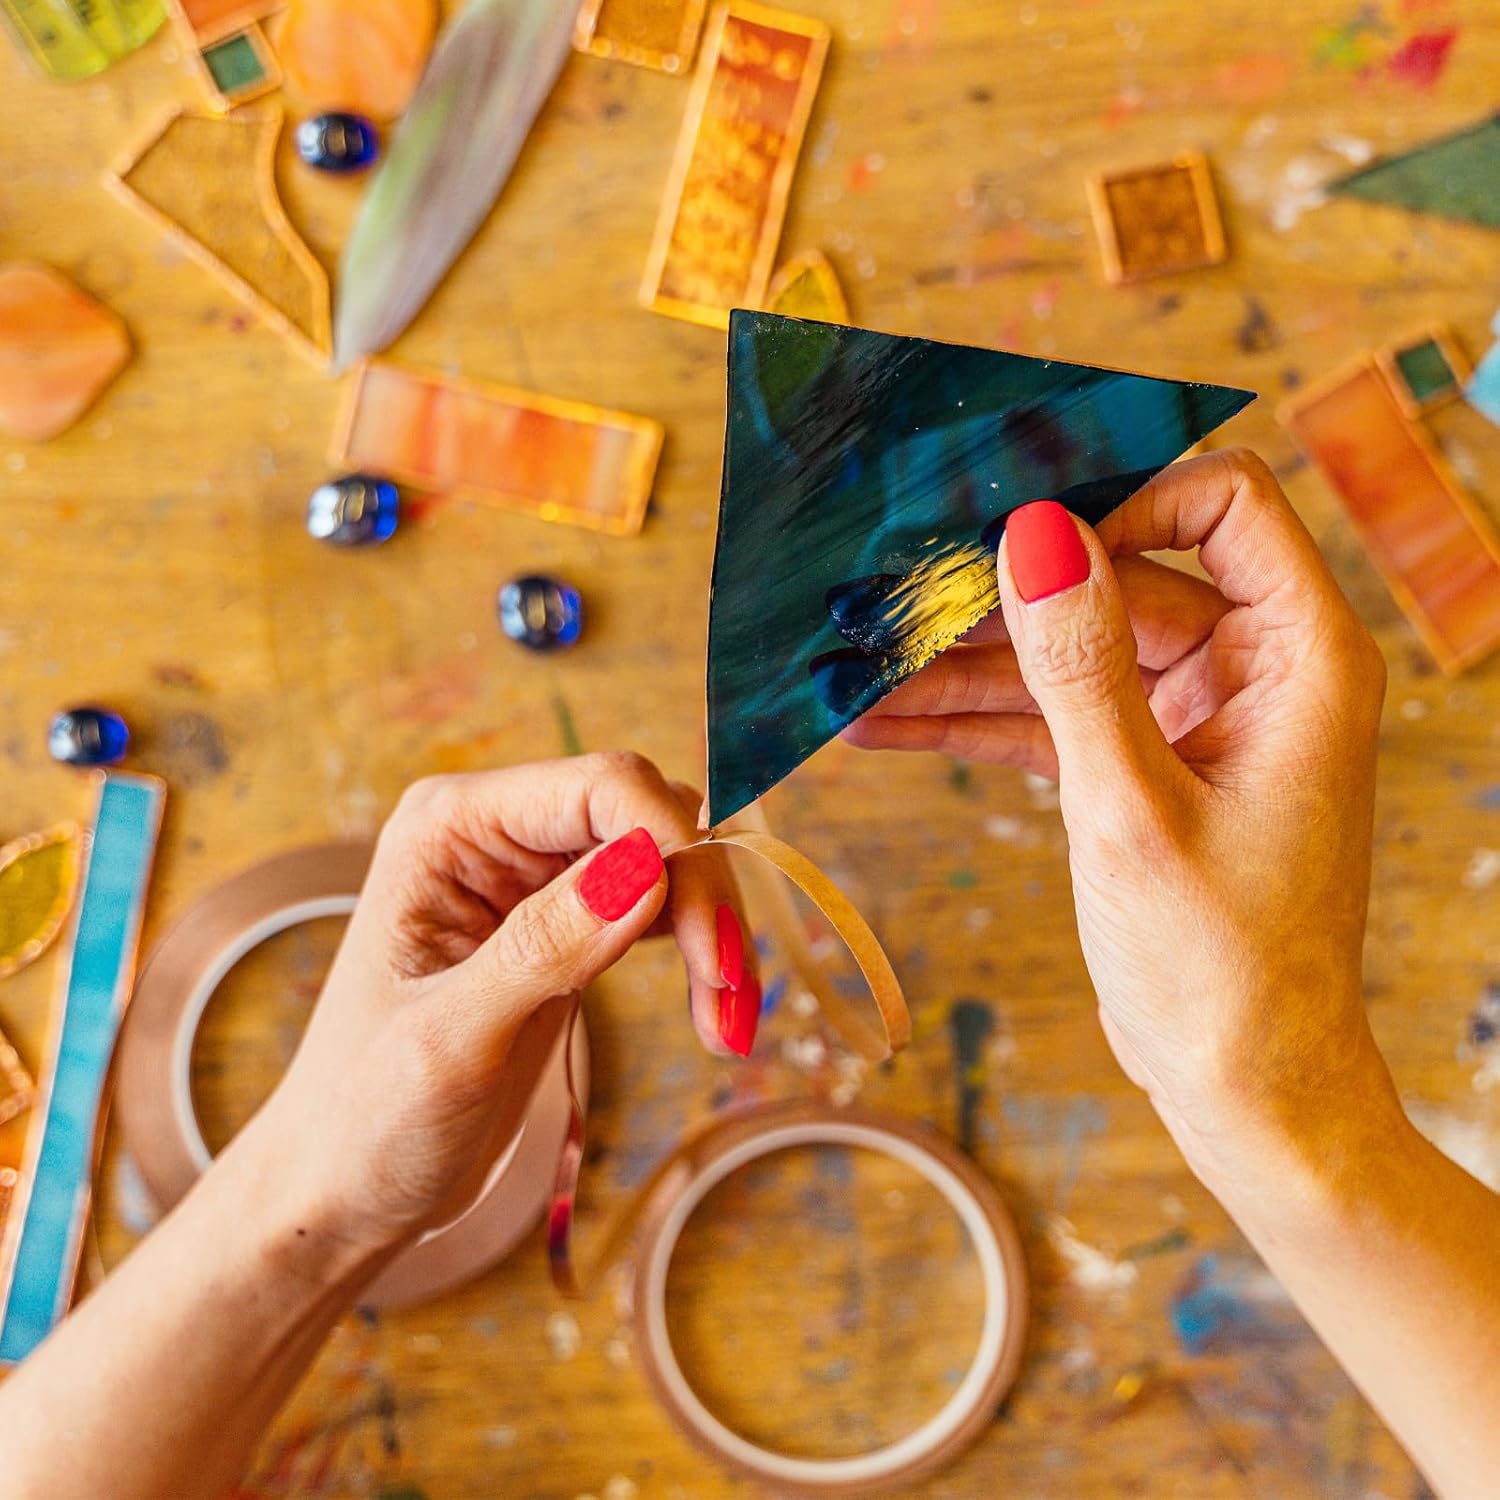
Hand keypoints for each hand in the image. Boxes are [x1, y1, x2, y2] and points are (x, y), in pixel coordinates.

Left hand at [243, 753, 759, 1256]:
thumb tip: (648, 869)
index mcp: (450, 827)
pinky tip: (717, 1018)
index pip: (601, 787)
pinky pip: (663, 909)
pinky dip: (703, 957)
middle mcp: (497, 833)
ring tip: (727, 1029)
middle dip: (704, 899)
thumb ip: (543, 947)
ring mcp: (536, 877)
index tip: (715, 951)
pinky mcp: (570, 927)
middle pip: (649, 818)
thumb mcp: (450, 1040)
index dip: (675, 849)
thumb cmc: (367, 1118)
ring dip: (715, 934)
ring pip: (669, 863)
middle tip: (730, 1004)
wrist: (347, 1188)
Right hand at [846, 452, 1393, 1167]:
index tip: (1015, 534)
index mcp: (1300, 659)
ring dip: (964, 671)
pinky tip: (884, 724)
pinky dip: (978, 725)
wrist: (1242, 1084)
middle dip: (998, 601)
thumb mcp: (1133, 807)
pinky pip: (1054, 719)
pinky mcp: (1146, 767)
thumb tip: (1037, 534)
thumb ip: (1081, 666)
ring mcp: (1195, 719)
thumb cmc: (1222, 964)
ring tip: (855, 673)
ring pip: (1068, 655)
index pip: (1224, 505)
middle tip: (887, 602)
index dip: (1123, 499)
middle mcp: (1254, 672)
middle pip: (1116, 582)